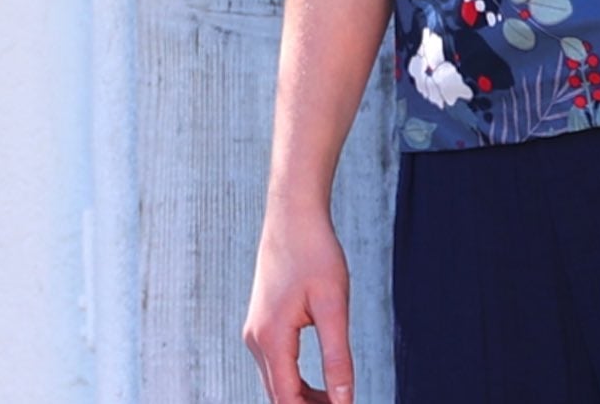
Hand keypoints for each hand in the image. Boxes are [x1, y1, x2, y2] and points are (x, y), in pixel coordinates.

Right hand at [243, 201, 354, 403]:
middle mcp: (256, 340)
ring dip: (302, 399)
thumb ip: (337, 356)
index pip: (287, 401)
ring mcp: (255, 332)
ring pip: (276, 382)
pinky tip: (320, 383)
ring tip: (336, 402)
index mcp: (271, 339)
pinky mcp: (261, 323)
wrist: (293, 214)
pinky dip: (295, 380)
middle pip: (279, 396)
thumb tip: (344, 400)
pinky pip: (276, 365)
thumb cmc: (315, 252)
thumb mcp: (333, 303)